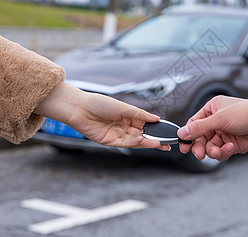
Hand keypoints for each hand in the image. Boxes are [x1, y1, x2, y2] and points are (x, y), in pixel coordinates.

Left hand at [34, 82, 169, 150]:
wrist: (79, 108)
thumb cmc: (99, 103)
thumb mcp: (123, 107)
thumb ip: (140, 114)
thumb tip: (156, 118)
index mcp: (128, 115)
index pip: (146, 123)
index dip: (156, 128)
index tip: (167, 131)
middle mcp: (123, 126)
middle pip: (143, 134)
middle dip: (155, 139)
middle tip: (168, 143)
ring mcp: (117, 134)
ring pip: (136, 140)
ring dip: (148, 143)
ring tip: (160, 144)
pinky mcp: (109, 141)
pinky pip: (125, 144)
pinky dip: (136, 143)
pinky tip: (145, 141)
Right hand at [177, 95, 247, 160]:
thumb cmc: (245, 113)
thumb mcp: (219, 119)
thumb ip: (199, 127)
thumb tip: (182, 133)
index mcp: (211, 110)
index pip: (193, 124)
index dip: (188, 136)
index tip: (184, 146)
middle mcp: (216, 121)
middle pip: (200, 138)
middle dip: (200, 147)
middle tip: (200, 154)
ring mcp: (223, 133)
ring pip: (210, 147)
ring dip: (213, 151)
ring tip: (220, 150)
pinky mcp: (231, 144)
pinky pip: (221, 152)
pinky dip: (224, 152)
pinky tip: (230, 147)